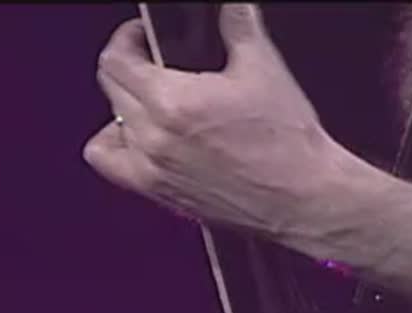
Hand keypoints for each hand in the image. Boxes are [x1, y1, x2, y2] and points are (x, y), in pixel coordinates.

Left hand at [83, 5, 357, 238]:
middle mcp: (153, 138)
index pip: (116, 61)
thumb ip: (239, 25)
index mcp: (173, 102)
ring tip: (150, 99)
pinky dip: (116, 147)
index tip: (141, 35)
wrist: (301, 195)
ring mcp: (151, 169)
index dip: (126, 39)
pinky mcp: (157, 193)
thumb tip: (232, 6)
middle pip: (110, 89)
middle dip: (127, 66)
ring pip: (110, 126)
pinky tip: (139, 137)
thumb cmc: (286, 142)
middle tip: (151, 60)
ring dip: (123, 106)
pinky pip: (110, 165)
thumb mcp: (264, 67)